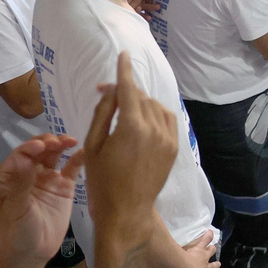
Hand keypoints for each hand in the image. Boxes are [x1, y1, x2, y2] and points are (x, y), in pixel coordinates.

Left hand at [0, 133, 80, 263]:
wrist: (31, 255)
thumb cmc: (15, 232)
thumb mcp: (15, 208)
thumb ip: (22, 183)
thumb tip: (27, 158)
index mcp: (9, 175)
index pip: (21, 155)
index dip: (31, 148)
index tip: (41, 146)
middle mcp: (28, 173)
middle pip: (38, 151)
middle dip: (47, 143)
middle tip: (57, 142)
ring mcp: (47, 179)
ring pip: (54, 155)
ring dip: (61, 145)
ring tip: (70, 141)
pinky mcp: (63, 187)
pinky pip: (71, 169)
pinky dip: (77, 159)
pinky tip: (83, 152)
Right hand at [78, 52, 178, 235]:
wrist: (126, 211)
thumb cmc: (102, 181)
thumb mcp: (93, 145)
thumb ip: (103, 113)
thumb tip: (111, 91)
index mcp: (132, 127)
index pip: (129, 90)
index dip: (124, 71)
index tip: (123, 55)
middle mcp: (155, 130)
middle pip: (141, 98)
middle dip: (125, 91)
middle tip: (106, 95)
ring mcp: (168, 139)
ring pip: (156, 107)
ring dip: (141, 102)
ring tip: (124, 110)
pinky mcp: (174, 149)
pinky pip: (168, 120)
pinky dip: (157, 114)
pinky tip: (143, 119)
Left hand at [167, 231, 219, 267]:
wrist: (184, 267)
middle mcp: (206, 265)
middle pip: (214, 265)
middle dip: (215, 264)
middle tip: (215, 264)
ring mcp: (204, 255)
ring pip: (211, 250)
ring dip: (212, 248)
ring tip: (213, 247)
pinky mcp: (200, 247)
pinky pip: (206, 240)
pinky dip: (208, 236)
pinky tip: (209, 231)